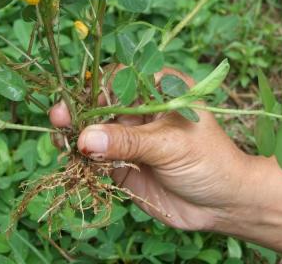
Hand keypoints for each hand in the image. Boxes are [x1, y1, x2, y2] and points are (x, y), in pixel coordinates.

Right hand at [49, 67, 249, 230]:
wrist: (223, 205)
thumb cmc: (209, 162)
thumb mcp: (170, 145)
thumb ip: (128, 141)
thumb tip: (86, 138)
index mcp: (160, 89)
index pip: (122, 76)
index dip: (100, 87)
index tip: (84, 101)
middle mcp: (141, 109)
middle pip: (101, 102)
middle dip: (79, 109)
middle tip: (59, 116)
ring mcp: (130, 136)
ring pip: (94, 129)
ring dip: (74, 131)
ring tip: (58, 135)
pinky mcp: (122, 163)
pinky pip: (95, 156)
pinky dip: (79, 155)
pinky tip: (66, 153)